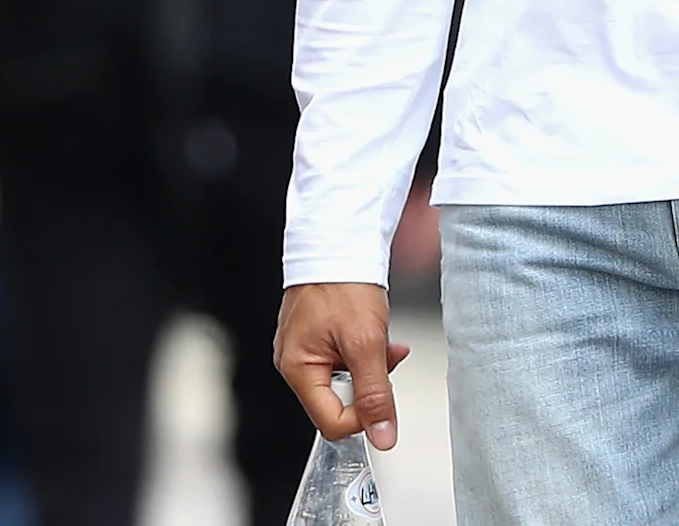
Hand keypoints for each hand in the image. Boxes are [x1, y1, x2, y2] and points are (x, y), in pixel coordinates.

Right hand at [275, 282, 409, 449]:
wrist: (338, 243)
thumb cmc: (341, 282)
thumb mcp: (366, 343)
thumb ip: (375, 394)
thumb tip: (382, 436)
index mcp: (298, 368)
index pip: (331, 423)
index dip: (363, 417)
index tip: (383, 398)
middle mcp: (295, 363)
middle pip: (339, 402)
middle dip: (369, 384)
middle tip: (382, 357)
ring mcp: (305, 349)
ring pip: (346, 380)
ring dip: (371, 365)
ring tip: (380, 338)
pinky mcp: (317, 338)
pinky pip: (344, 360)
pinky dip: (364, 352)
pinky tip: (375, 334)